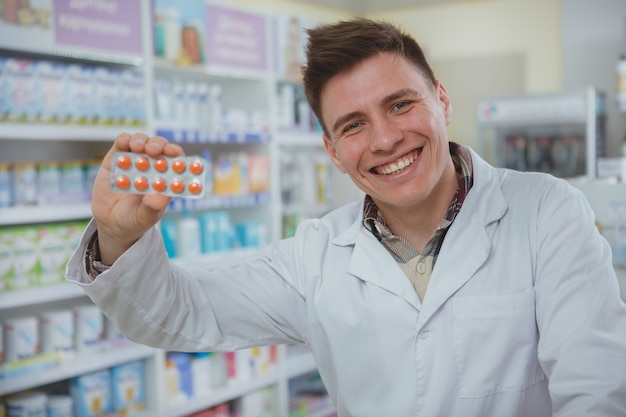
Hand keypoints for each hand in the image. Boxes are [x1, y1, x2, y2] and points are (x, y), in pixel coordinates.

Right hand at [91, 132, 184, 263]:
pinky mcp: (116, 159)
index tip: (174, 153)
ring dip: (142, 141)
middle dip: (159, 145)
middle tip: (154, 150)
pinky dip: (124, 140)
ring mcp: (135, 161)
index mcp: (165, 179)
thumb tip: (161, 196)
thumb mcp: (145, 217)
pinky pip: (122, 143)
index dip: (177, 154)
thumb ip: (153, 207)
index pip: (176, 161)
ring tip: (138, 148)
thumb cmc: (134, 220)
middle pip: (160, 147)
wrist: (110, 223)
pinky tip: (125, 143)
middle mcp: (152, 167)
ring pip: (142, 142)